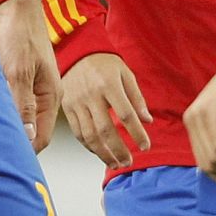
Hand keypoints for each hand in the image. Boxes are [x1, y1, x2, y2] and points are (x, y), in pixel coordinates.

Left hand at [0, 0, 60, 151]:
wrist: (16, 6)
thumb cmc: (21, 34)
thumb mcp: (19, 72)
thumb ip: (24, 105)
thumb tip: (28, 137)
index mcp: (51, 94)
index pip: (42, 136)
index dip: (28, 150)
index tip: (9, 159)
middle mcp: (44, 94)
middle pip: (33, 129)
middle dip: (18, 141)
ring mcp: (32, 86)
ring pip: (22, 116)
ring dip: (10, 124)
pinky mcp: (20, 78)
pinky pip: (14, 102)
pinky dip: (4, 109)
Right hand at [62, 52, 152, 168]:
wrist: (77, 52)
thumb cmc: (104, 63)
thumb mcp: (125, 73)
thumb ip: (137, 97)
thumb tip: (147, 120)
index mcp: (109, 84)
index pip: (125, 114)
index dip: (137, 133)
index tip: (146, 145)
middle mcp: (91, 95)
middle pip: (106, 130)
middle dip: (119, 150)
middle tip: (129, 162)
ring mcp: (77, 102)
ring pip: (90, 136)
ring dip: (104, 154)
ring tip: (116, 163)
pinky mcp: (67, 108)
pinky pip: (78, 133)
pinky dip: (90, 147)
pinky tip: (100, 152)